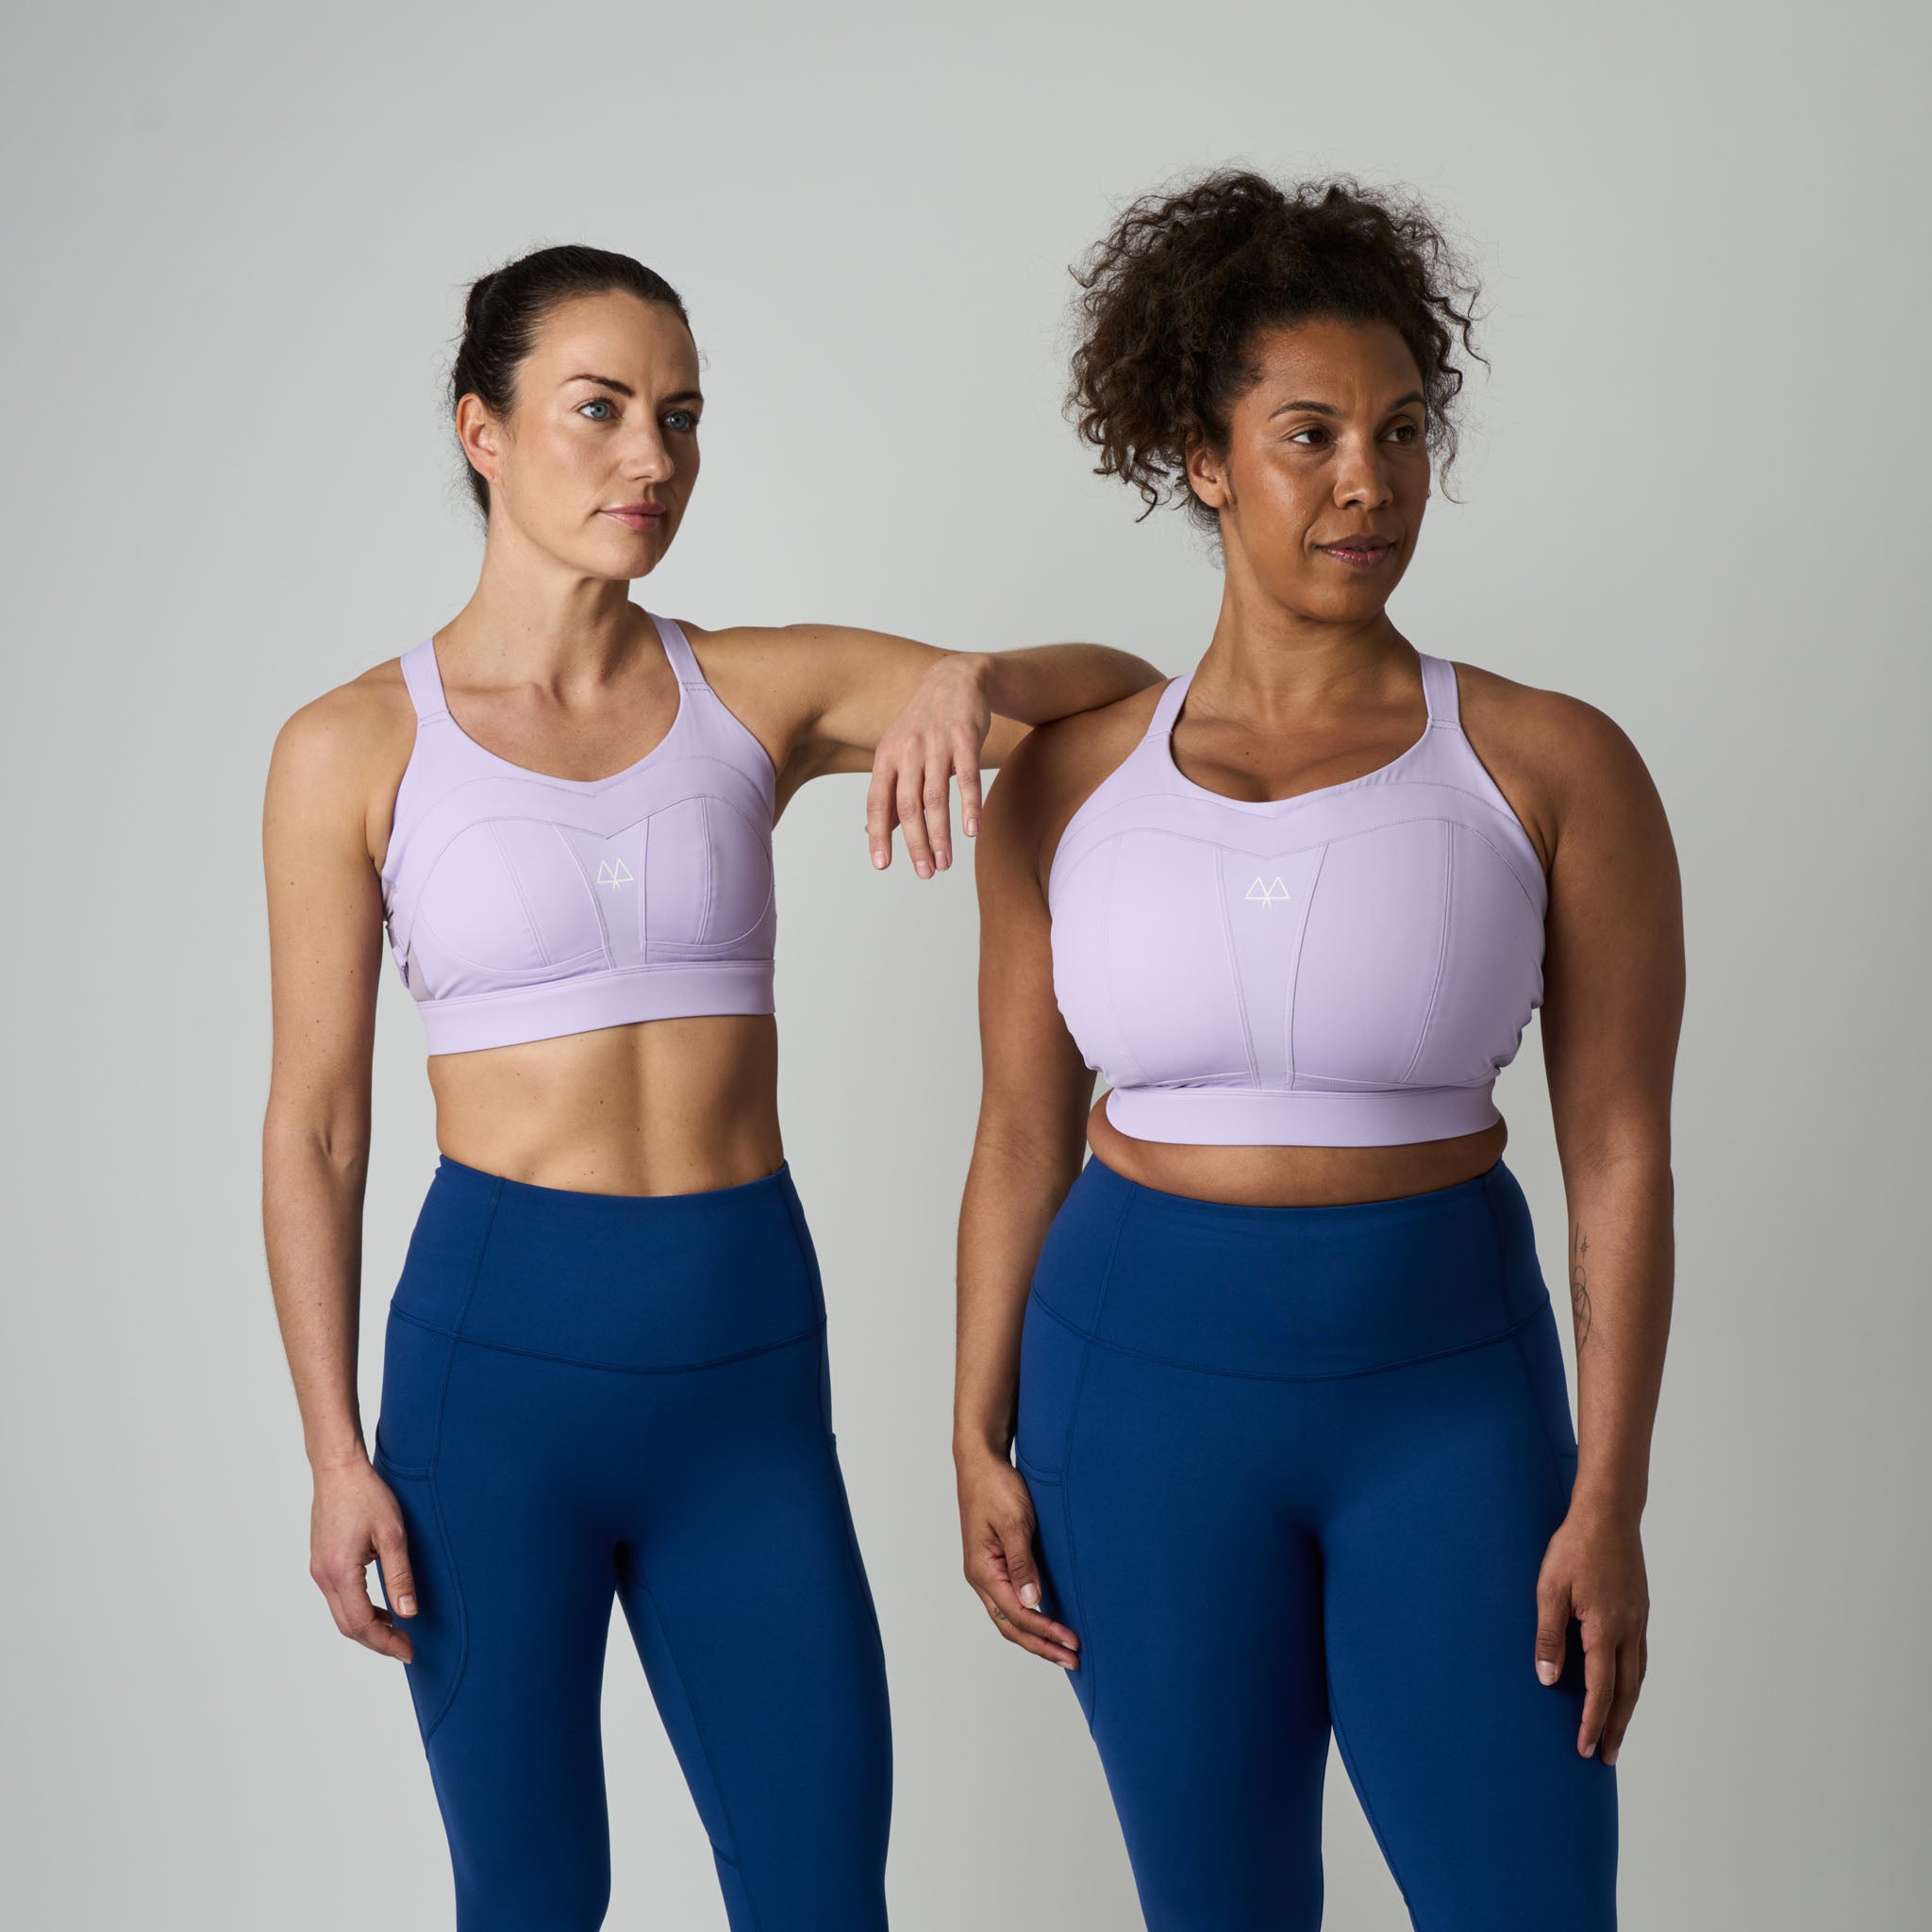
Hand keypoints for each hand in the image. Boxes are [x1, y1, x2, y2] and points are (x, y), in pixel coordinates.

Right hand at [310, 1455, 416, 1662]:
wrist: (338, 1470)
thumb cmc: (367, 1495)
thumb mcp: (392, 1534)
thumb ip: (400, 1576)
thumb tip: (408, 1613)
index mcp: (340, 1572)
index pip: (362, 1624)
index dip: (386, 1643)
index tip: (409, 1651)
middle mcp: (324, 1576)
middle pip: (348, 1626)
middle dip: (377, 1641)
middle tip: (406, 1647)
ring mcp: (319, 1569)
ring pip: (341, 1614)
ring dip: (367, 1627)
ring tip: (396, 1630)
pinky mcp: (321, 1562)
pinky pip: (338, 1597)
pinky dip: (358, 1609)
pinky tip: (379, 1607)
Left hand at [864, 654, 990, 876]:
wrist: (957, 679)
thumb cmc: (926, 724)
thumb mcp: (899, 752)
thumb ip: (890, 790)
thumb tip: (872, 830)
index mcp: (886, 756)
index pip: (878, 802)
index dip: (878, 835)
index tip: (882, 865)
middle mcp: (907, 750)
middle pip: (908, 806)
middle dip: (916, 844)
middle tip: (925, 872)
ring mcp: (936, 744)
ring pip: (936, 797)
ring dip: (941, 834)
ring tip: (946, 862)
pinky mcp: (965, 738)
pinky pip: (967, 778)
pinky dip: (969, 806)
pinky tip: (971, 831)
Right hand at [956, 1448, 1079, 1666]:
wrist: (981, 1462)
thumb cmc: (996, 1487)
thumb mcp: (1014, 1522)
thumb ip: (1022, 1563)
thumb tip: (1033, 1602)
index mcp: (982, 1570)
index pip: (1017, 1614)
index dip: (1045, 1632)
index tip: (1072, 1643)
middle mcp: (981, 1577)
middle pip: (1011, 1625)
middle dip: (1042, 1646)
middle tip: (1073, 1660)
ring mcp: (986, 1572)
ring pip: (1010, 1617)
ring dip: (1036, 1636)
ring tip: (1063, 1651)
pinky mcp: (994, 1563)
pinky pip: (1011, 1600)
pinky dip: (1030, 1617)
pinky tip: (1047, 1620)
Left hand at [1534, 1497, 1648, 1762]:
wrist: (1608, 1514)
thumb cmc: (1574, 1548)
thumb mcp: (1549, 1590)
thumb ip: (1549, 1636)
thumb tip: (1548, 1679)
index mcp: (1605, 1630)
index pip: (1600, 1690)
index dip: (1592, 1722)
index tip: (1584, 1748)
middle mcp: (1629, 1631)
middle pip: (1626, 1693)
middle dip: (1616, 1727)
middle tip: (1606, 1756)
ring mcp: (1638, 1620)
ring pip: (1637, 1676)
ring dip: (1628, 1707)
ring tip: (1617, 1730)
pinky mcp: (1640, 1609)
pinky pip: (1640, 1656)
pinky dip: (1633, 1680)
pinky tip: (1625, 1684)